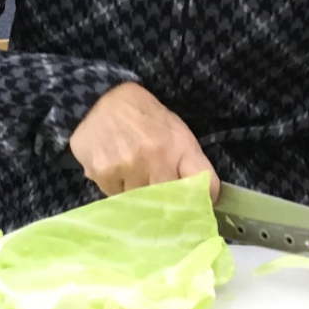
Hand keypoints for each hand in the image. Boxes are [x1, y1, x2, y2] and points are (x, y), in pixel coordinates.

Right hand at [69, 82, 216, 199]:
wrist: (106, 99)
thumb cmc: (147, 119)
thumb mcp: (177, 133)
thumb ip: (189, 165)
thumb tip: (202, 199)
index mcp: (181, 147)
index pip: (205, 185)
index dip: (205, 201)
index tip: (198, 209)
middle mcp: (156, 158)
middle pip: (169, 202)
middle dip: (165, 204)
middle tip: (159, 200)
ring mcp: (128, 166)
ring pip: (138, 203)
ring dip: (137, 197)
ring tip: (132, 174)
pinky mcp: (102, 172)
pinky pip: (114, 197)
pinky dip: (116, 189)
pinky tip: (114, 170)